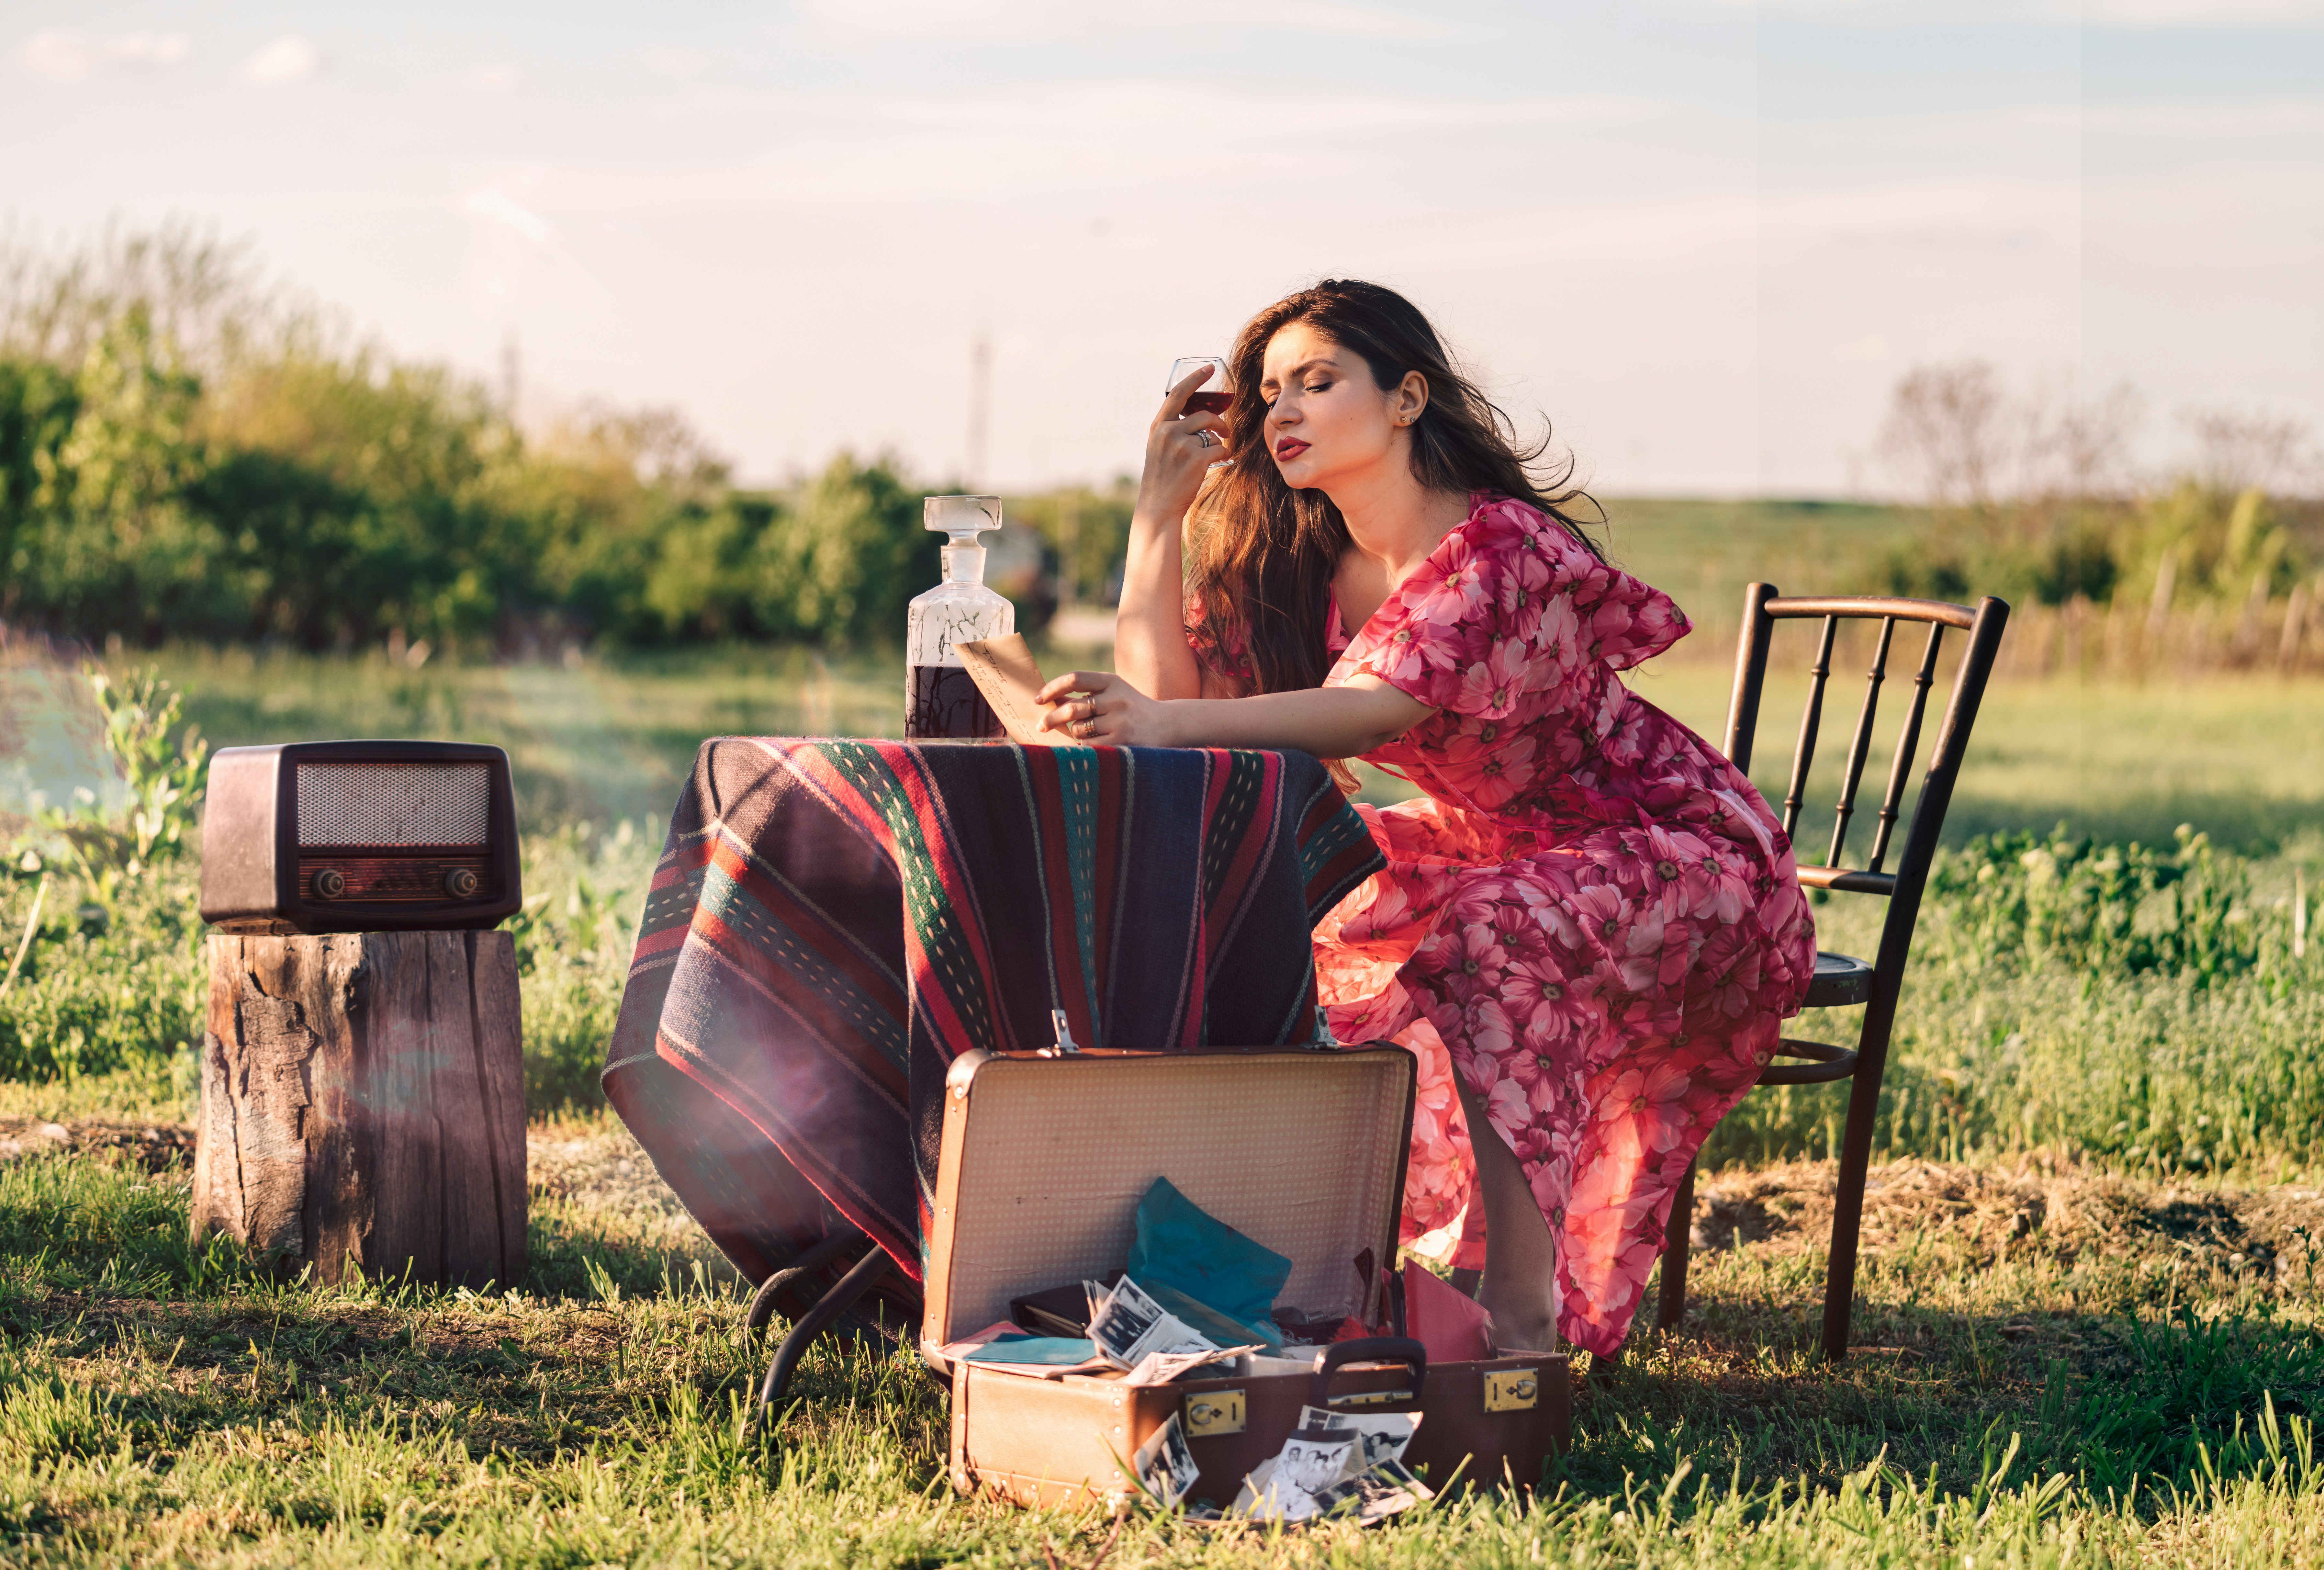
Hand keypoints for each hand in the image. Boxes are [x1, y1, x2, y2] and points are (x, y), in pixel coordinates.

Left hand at [1037, 671, 1174, 747]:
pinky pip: (1089, 745)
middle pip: (1072, 708)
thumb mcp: (1113, 693)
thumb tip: (1049, 698)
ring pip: (1079, 729)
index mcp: (1111, 681)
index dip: (1051, 688)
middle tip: (1040, 726)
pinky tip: (1093, 745)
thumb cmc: (1130, 708)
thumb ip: (1087, 693)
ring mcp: (1120, 719)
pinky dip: (1084, 746)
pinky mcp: (1123, 739)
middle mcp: (1116, 698)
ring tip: (1085, 734)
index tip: (1037, 699)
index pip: (1074, 678)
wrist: (1166, 724)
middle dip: (1051, 718)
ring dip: (1075, 733)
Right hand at [1134, 366, 1230, 527]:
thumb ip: (1173, 431)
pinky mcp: (1197, 459)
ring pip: (1213, 433)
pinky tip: (1217, 464)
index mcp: (1158, 426)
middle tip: (1225, 431)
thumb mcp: (1159, 448)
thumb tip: (1201, 419)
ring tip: (1215, 454)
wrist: (1158, 506)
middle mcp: (1168, 432)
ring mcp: (1182, 445)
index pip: (1178, 394)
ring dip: (1219, 441)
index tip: (1210, 368)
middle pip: (1204, 415)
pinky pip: (1220, 449)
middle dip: (1218, 422)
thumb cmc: (1162, 479)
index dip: (1195, 379)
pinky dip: (1223, 456)